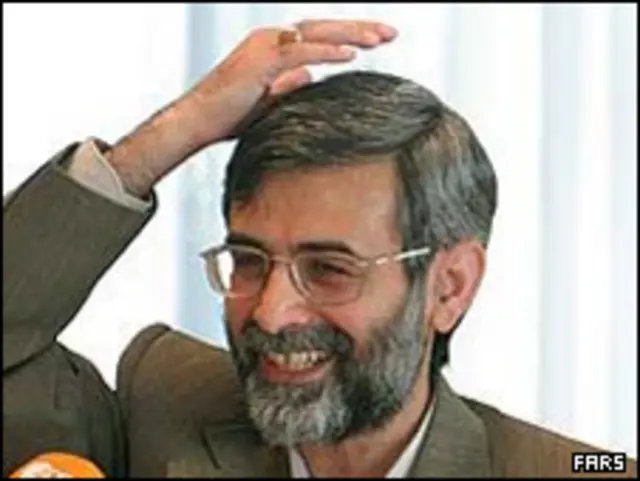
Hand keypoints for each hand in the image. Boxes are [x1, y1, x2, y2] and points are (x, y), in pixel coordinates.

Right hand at [187, 19, 397, 141]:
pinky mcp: (259, 61)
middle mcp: (272, 40)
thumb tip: (311, 79)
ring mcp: (265, 47)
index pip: (320, 36)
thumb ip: (290, 85)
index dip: (350, 36)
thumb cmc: (229, 114)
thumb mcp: (270, 100)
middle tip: (392, 33)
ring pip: (315, 33)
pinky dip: (325, 51)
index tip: (380, 41)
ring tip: (380, 40)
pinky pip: (299, 52)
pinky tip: (350, 55)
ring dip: (349, 35)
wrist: (197, 122)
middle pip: (323, 28)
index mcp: (276, 48)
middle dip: (360, 29)